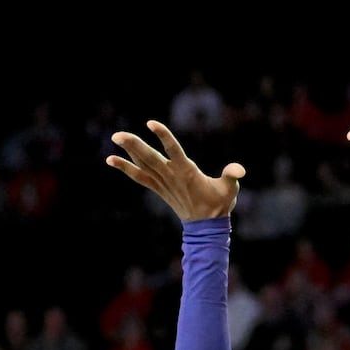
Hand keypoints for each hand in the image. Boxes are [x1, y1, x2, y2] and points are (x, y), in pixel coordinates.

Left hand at [106, 121, 241, 221]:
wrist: (205, 225)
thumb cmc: (219, 203)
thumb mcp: (230, 189)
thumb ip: (232, 176)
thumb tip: (239, 169)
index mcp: (188, 172)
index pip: (173, 151)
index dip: (163, 136)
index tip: (151, 124)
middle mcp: (171, 176)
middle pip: (150, 158)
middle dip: (134, 146)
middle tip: (118, 134)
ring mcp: (163, 182)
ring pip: (142, 164)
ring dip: (128, 151)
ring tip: (116, 137)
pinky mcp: (158, 188)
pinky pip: (139, 176)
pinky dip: (125, 168)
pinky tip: (111, 159)